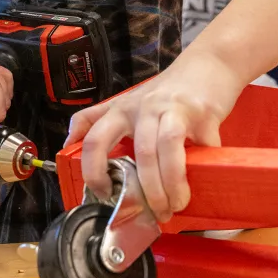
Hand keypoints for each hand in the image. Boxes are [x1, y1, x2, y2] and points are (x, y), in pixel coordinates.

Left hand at [63, 49, 242, 222]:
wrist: (208, 64)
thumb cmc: (166, 91)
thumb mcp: (128, 102)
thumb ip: (98, 119)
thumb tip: (69, 142)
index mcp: (121, 109)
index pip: (95, 139)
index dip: (93, 171)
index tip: (104, 194)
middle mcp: (144, 108)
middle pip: (139, 153)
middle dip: (148, 191)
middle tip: (156, 213)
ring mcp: (173, 108)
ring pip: (166, 149)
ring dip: (171, 184)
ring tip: (177, 204)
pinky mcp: (202, 113)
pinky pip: (202, 146)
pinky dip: (203, 167)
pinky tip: (203, 180)